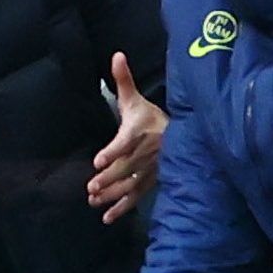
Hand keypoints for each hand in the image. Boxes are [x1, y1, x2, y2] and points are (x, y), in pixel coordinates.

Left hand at [89, 53, 164, 225]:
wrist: (182, 135)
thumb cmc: (150, 117)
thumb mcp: (136, 99)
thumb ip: (123, 80)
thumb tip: (116, 55)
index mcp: (139, 131)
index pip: (126, 141)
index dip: (113, 152)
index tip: (98, 160)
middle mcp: (145, 152)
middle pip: (125, 167)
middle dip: (108, 178)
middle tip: (91, 187)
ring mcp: (149, 170)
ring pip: (129, 184)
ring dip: (111, 194)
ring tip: (94, 200)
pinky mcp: (150, 182)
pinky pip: (136, 197)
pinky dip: (122, 209)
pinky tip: (106, 218)